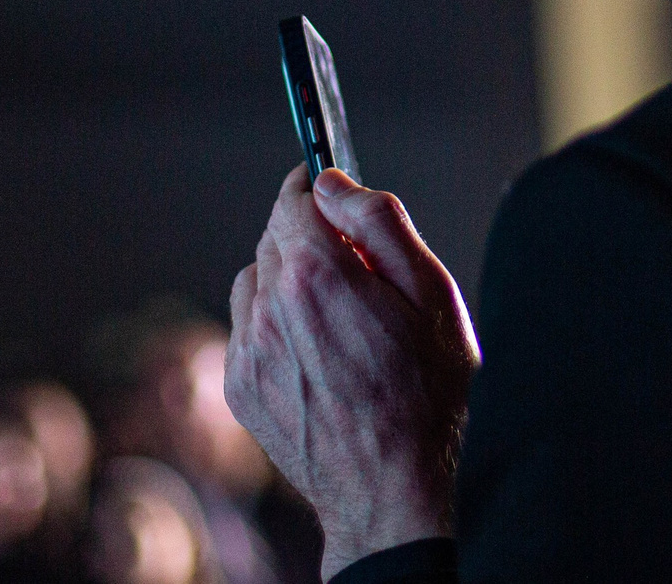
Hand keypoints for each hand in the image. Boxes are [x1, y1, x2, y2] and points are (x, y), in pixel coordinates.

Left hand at [227, 166, 479, 577]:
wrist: (393, 487)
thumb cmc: (424, 393)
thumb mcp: (431, 293)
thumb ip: (378, 222)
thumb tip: (335, 183)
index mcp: (315, 275)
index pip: (292, 199)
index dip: (315, 190)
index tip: (332, 195)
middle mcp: (269, 308)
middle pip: (274, 238)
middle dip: (311, 239)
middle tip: (358, 270)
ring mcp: (248, 351)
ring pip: (256, 281)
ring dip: (288, 281)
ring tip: (338, 315)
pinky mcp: (240, 386)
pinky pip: (248, 329)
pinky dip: (275, 325)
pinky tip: (318, 352)